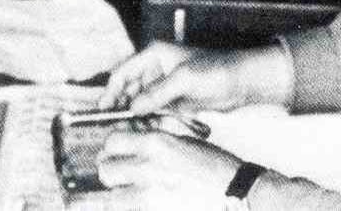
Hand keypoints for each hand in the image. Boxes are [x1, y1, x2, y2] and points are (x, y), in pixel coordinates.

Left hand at [97, 131, 240, 210]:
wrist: (234, 193)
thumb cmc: (216, 168)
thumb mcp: (187, 141)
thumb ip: (158, 138)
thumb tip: (135, 136)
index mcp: (158, 145)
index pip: (113, 142)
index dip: (113, 146)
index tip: (117, 150)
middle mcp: (148, 168)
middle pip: (106, 169)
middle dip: (111, 170)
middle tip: (118, 171)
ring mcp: (149, 195)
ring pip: (111, 196)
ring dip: (116, 193)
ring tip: (125, 192)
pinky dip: (125, 207)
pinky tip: (131, 202)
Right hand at [99, 42, 293, 114]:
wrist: (242, 82)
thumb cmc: (217, 70)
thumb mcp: (184, 80)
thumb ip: (157, 93)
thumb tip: (134, 107)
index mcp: (155, 54)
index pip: (123, 72)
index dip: (111, 91)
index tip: (103, 110)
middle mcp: (156, 69)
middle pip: (129, 89)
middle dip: (122, 106)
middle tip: (116, 125)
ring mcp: (165, 85)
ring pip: (140, 102)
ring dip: (135, 116)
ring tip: (131, 130)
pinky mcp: (174, 99)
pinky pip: (154, 111)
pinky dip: (149, 120)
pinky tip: (147, 129)